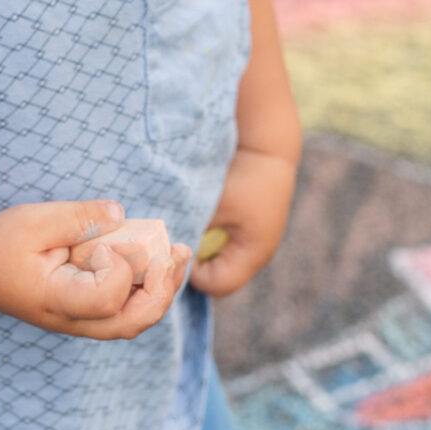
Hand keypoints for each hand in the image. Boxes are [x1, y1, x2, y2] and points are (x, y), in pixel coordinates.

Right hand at [0, 200, 190, 337]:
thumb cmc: (0, 243)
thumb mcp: (32, 220)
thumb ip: (77, 218)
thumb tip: (120, 215)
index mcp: (55, 300)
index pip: (107, 299)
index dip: (120, 270)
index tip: (106, 244)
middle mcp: (72, 320)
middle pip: (131, 323)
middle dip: (163, 289)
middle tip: (175, 252)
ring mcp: (80, 322)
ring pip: (134, 321)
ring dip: (162, 290)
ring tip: (176, 253)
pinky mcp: (87, 313)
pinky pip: (126, 310)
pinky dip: (149, 289)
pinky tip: (159, 259)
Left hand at [188, 148, 296, 297]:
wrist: (267, 144)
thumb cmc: (240, 174)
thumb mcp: (211, 204)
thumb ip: (190, 230)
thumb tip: (163, 249)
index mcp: (253, 252)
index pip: (216, 285)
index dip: (193, 273)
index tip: (178, 248)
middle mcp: (259, 253)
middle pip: (221, 279)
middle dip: (198, 266)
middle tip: (178, 245)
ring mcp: (259, 241)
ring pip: (225, 263)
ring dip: (206, 253)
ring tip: (189, 232)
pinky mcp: (254, 229)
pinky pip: (229, 247)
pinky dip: (214, 240)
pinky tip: (202, 222)